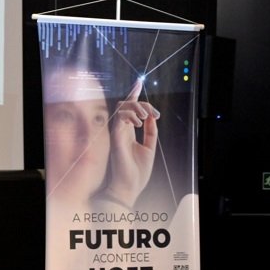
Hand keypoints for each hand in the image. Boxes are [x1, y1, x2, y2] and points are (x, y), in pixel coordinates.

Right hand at [103, 78, 159, 208]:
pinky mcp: (115, 136)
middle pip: (127, 104)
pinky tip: (140, 123)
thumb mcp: (149, 147)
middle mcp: (120, 130)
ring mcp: (117, 132)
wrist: (130, 186)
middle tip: (154, 113)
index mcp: (128, 132)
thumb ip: (150, 131)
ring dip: (137, 107)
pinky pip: (120, 117)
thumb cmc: (137, 171)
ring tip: (146, 117)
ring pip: (123, 107)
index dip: (133, 94)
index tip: (138, 83)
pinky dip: (131, 115)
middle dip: (142, 102)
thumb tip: (153, 116)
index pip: (129, 109)